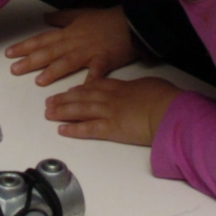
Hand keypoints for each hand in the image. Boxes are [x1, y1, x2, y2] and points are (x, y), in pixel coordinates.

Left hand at [5, 6, 136, 84]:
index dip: (25, 46)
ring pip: (68, 61)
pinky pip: (96, 72)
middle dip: (31, 60)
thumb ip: (62, 17)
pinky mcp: (105, 60)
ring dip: (53, 71)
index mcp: (68, 33)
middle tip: (14, 69)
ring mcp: (89, 52)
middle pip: (50, 51)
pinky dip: (89, 81)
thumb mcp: (81, 13)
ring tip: (39, 81)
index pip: (42, 39)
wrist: (131, 21)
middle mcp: (75, 43)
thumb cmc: (106, 18)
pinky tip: (80, 91)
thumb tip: (45, 17)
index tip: (9, 53)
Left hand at [43, 73, 179, 145]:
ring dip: (62, 111)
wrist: (166, 109)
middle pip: (82, 97)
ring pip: (80, 110)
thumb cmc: (164, 97)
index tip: (70, 91)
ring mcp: (108, 113)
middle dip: (64, 99)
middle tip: (50, 101)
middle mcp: (110, 98)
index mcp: (121, 87)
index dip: (80, 89)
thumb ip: (141, 88)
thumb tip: (142, 91)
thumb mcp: (152, 85)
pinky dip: (73, 129)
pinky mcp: (110, 129)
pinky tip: (62, 130)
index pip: (95, 86)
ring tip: (49, 113)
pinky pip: (87, 129)